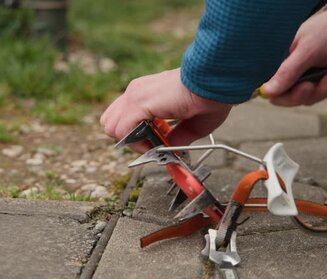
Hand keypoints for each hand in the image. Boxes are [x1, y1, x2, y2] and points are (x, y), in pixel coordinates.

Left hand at [100, 68, 231, 150]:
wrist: (215, 82)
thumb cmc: (210, 97)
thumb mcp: (192, 124)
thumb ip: (177, 136)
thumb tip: (170, 147)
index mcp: (146, 93)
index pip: (123, 119)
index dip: (136, 137)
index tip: (157, 144)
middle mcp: (136, 91)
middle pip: (111, 122)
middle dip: (128, 140)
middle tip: (150, 144)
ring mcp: (134, 94)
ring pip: (112, 127)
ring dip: (131, 142)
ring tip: (152, 144)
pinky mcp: (138, 101)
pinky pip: (123, 131)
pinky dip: (135, 143)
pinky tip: (153, 143)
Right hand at [262, 8, 326, 105]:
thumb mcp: (307, 51)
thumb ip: (287, 72)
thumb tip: (266, 91)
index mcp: (282, 63)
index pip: (273, 90)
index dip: (284, 96)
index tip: (301, 89)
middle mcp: (293, 73)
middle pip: (293, 98)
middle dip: (310, 93)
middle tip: (320, 82)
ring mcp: (309, 78)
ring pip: (313, 97)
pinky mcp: (324, 82)